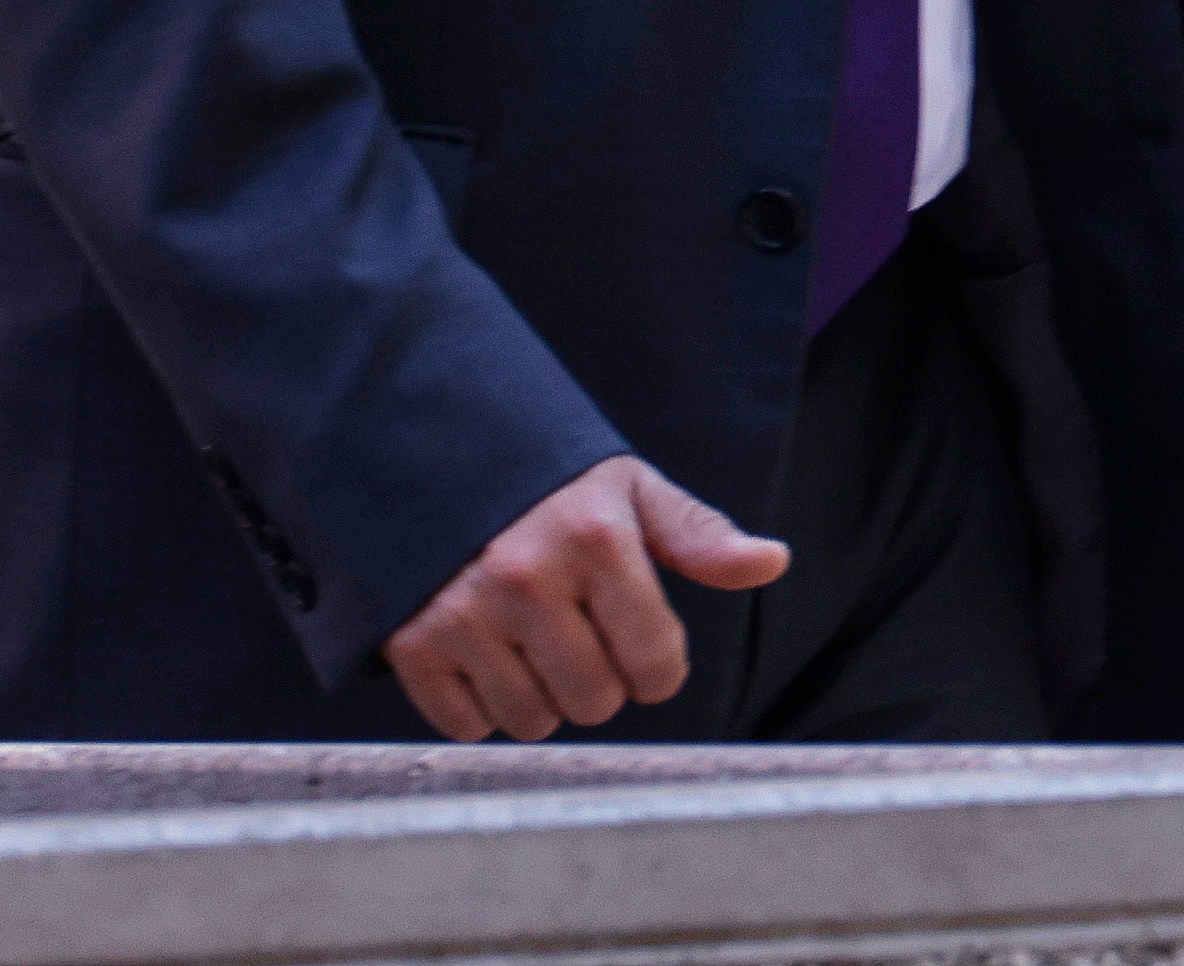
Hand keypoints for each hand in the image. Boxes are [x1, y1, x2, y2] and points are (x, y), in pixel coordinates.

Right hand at [385, 454, 791, 739]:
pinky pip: (467, 726)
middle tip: (582, 641)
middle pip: (595, 701)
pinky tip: (487, 660)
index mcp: (595, 539)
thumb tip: (772, 561)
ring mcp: (462, 614)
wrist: (434, 456)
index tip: (645, 650)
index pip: (655, 663)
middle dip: (602, 683)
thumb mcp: (630, 490)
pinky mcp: (411, 644)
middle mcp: (526, 578)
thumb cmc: (549, 484)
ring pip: (532, 721)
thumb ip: (699, 536)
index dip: (659, 668)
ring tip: (534, 648)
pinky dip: (483, 709)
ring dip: (544, 700)